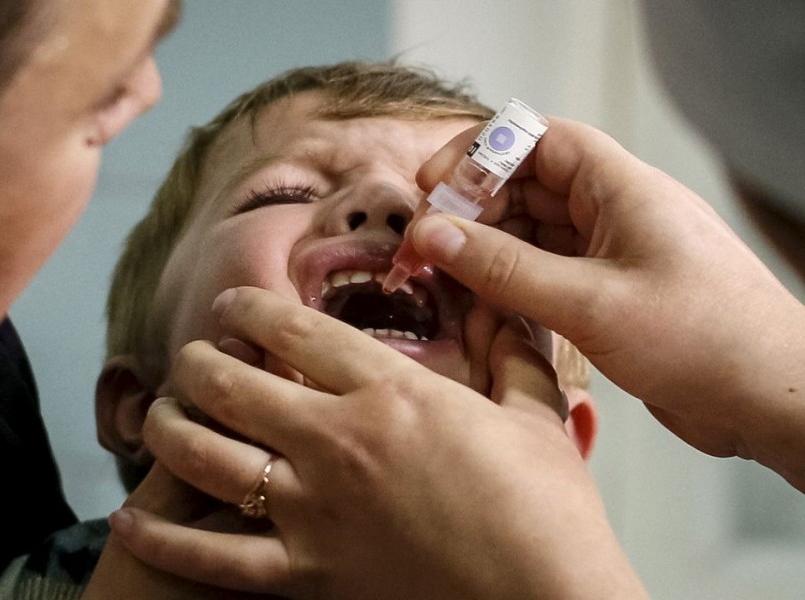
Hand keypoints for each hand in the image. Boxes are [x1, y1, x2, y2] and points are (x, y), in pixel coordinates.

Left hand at [109, 287, 645, 598]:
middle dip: (197, 361)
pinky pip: (212, 554)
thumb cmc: (547, 508)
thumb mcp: (535, 413)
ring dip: (170, 426)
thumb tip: (502, 304)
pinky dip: (164, 537)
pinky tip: (133, 519)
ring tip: (159, 414)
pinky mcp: (307, 572)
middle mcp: (337, 439)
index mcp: (390, 390)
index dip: (247, 307)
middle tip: (191, 359)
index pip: (292, 328)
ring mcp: (314, 508)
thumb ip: (509, 350)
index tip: (229, 305)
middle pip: (232, 383)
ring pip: (207, 455)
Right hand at [409, 117, 804, 485]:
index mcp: (620, 188)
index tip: (432, 186)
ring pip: (531, 236)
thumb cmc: (706, 339)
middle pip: (526, 190)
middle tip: (424, 249)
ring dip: (487, 254)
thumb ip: (505, 268)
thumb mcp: (590, 302)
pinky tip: (484, 309)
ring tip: (443, 281)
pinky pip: (546, 276)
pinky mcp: (608, 296)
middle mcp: (614, 213)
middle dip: (472, 213)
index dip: (480, 154)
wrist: (771, 399)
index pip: (539, 140)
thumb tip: (433, 235)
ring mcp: (611, 255)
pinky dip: (511, 287)